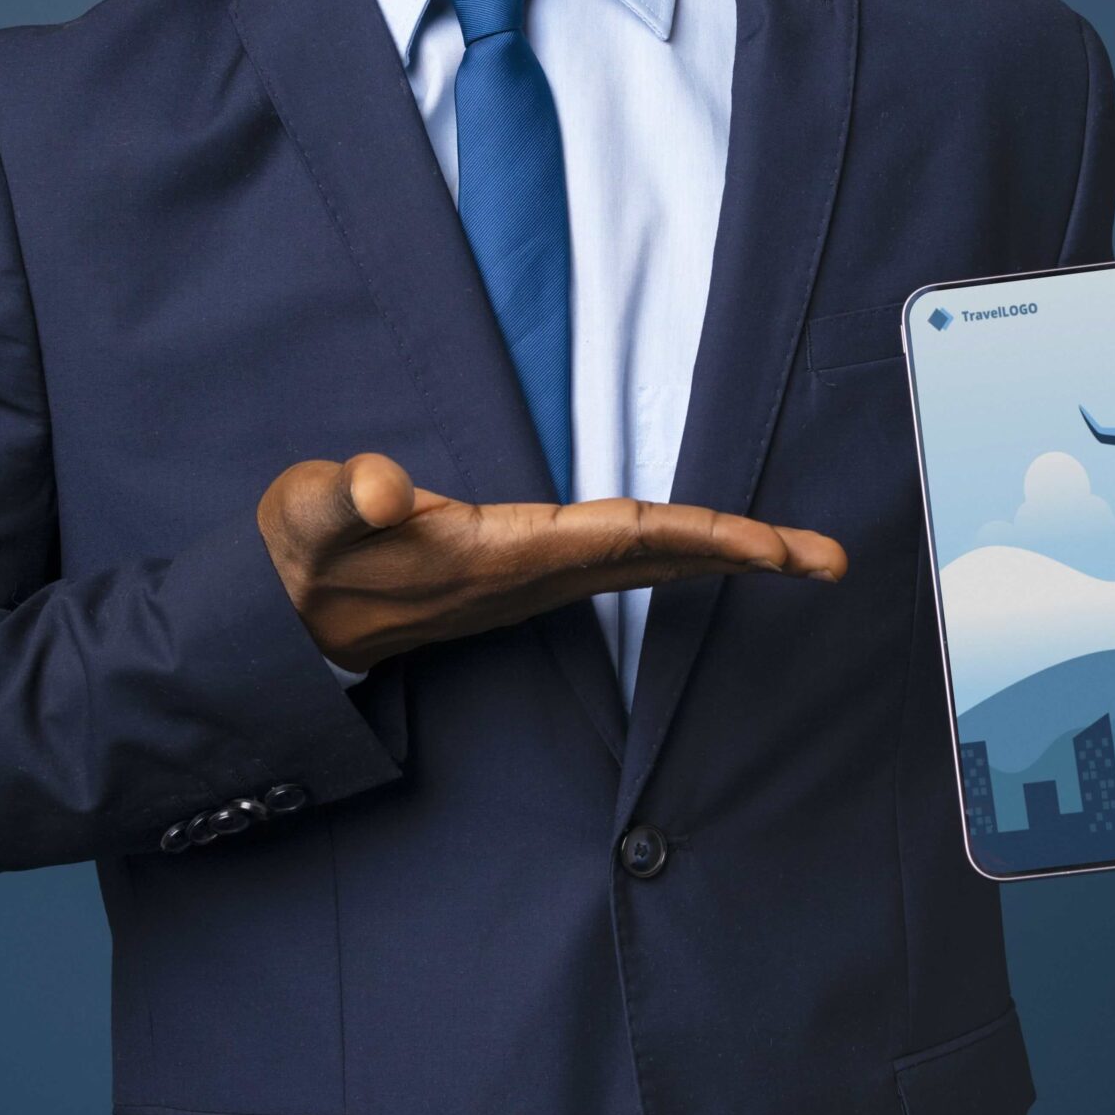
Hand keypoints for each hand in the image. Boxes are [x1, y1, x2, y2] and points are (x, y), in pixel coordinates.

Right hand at [257, 453, 848, 671]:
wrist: (280, 624)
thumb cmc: (299, 558)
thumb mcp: (307, 515)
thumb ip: (345, 497)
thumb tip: (385, 490)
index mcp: (501, 555)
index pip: (624, 539)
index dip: (701, 537)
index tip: (772, 546)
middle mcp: (533, 577)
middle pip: (663, 560)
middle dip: (748, 558)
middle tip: (833, 559)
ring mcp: (533, 582)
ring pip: (651, 564)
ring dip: (725, 556)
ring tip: (799, 554)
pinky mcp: (524, 576)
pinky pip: (624, 562)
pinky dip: (681, 552)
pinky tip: (712, 549)